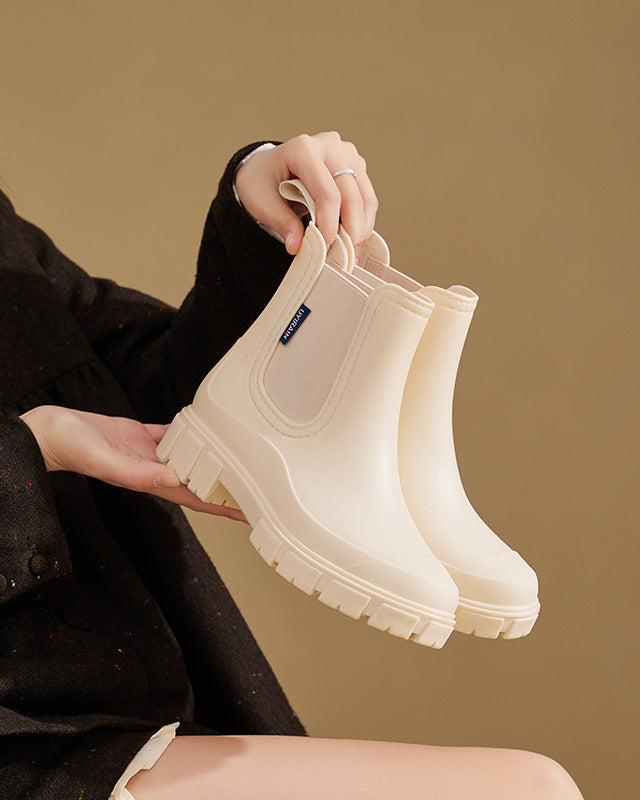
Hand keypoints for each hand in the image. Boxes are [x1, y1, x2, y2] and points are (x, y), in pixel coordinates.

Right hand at [19, 405, 246, 522]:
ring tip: (237, 459)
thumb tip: (172, 480)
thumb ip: (137, 473)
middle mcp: (153, 470)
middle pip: (198, 481)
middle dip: (224, 486)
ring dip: (211, 459)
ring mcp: (147, 452)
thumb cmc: (71, 449)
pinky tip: (204, 428)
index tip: (247, 512)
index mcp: (148, 481)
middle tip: (254, 486)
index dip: (221, 507)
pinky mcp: (140, 435)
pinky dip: (189, 432)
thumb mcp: (105, 461)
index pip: (194, 499)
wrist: (51, 432)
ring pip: (188, 457)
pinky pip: (172, 434)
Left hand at [234, 131, 378, 259]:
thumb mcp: (261, 202)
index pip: (326, 192)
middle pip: (351, 194)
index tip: (326, 248)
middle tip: (344, 258)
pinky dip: (363, 222)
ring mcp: (346, 153)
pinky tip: (354, 240)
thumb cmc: (262, 181)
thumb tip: (298, 247)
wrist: (268, 168)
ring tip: (351, 254)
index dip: (329, 223)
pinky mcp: (356, 165)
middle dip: (350, 230)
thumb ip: (281, 223)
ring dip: (361, 229)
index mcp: (303, 149)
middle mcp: (329, 145)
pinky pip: (367, 198)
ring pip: (365, 197)